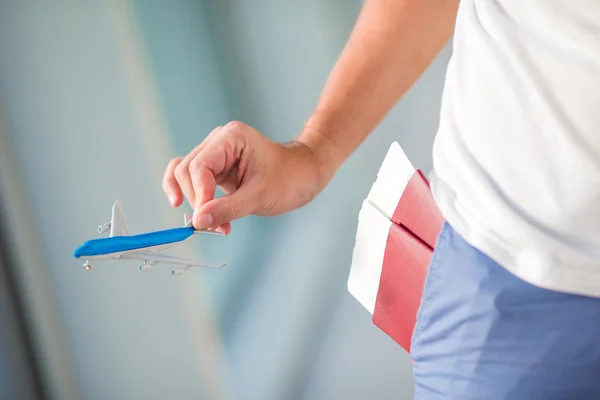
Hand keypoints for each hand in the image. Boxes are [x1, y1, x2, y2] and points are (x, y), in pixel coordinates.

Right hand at [162, 121, 331, 232]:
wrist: (303, 175)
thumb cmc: (288, 179)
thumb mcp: (259, 197)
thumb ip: (227, 208)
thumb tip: (198, 221)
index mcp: (231, 137)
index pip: (199, 166)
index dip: (199, 195)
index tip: (206, 220)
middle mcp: (219, 140)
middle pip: (187, 170)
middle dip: (197, 201)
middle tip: (214, 227)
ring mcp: (215, 153)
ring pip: (184, 176)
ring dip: (195, 202)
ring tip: (214, 225)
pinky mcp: (215, 167)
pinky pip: (192, 180)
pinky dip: (192, 197)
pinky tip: (194, 212)